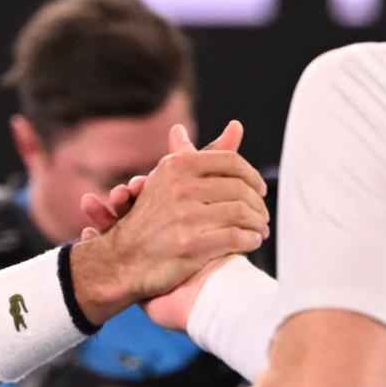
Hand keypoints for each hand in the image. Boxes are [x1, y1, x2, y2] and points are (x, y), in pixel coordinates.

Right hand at [70, 121, 267, 324]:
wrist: (122, 259)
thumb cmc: (152, 217)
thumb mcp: (170, 177)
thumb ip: (205, 153)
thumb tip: (236, 126)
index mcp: (176, 166)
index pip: (230, 162)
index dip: (252, 176)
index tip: (259, 189)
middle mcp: (180, 187)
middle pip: (240, 189)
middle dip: (258, 204)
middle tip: (263, 214)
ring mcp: (184, 216)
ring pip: (241, 213)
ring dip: (258, 223)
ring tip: (260, 230)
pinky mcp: (190, 245)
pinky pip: (235, 238)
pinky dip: (249, 240)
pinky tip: (251, 242)